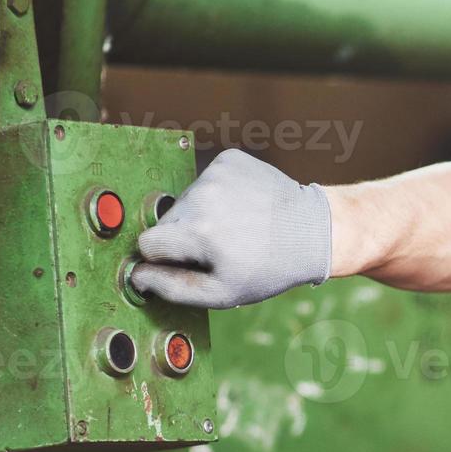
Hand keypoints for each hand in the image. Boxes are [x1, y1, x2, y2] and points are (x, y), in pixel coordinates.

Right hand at [130, 148, 332, 308]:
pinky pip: (207, 180)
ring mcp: (217, 173)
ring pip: (186, 200)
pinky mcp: (230, 159)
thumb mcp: (222, 292)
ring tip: (238, 227)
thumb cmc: (268, 267)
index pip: (149, 243)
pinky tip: (244, 207)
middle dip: (185, 237)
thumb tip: (136, 276)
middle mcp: (202, 195)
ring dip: (203, 215)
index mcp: (197, 231)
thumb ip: (173, 287)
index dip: (167, 258)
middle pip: (167, 220)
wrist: (314, 231)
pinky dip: (219, 194)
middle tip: (223, 247)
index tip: (192, 263)